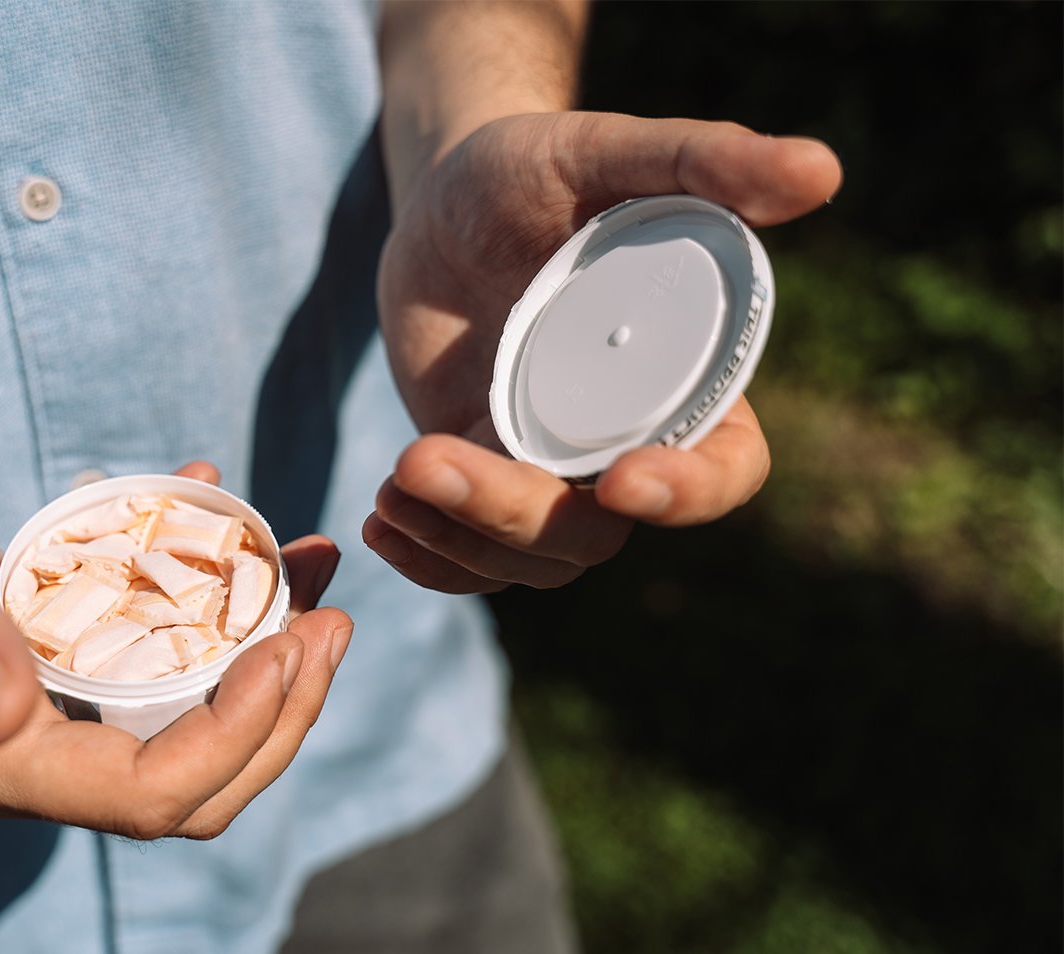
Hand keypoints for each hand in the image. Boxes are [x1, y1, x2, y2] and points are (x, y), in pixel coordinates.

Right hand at [0, 449, 349, 838]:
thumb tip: (12, 719)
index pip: (149, 795)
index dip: (236, 737)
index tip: (287, 648)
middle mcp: (29, 759)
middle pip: (192, 779)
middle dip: (278, 711)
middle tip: (333, 621)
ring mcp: (44, 718)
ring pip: (189, 718)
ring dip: (266, 653)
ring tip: (318, 572)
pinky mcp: (53, 666)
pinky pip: (154, 655)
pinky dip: (206, 601)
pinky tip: (225, 516)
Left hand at [367, 112, 841, 591]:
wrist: (444, 204)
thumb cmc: (532, 169)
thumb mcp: (601, 151)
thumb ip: (702, 159)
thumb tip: (821, 171)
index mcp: (687, 377)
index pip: (724, 467)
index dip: (690, 492)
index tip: (623, 482)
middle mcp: (626, 437)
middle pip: (597, 531)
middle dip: (513, 513)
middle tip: (424, 455)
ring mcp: (549, 467)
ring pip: (528, 555)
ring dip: (456, 537)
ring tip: (393, 480)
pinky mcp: (484, 476)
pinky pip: (469, 555)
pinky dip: (427, 557)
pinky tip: (377, 519)